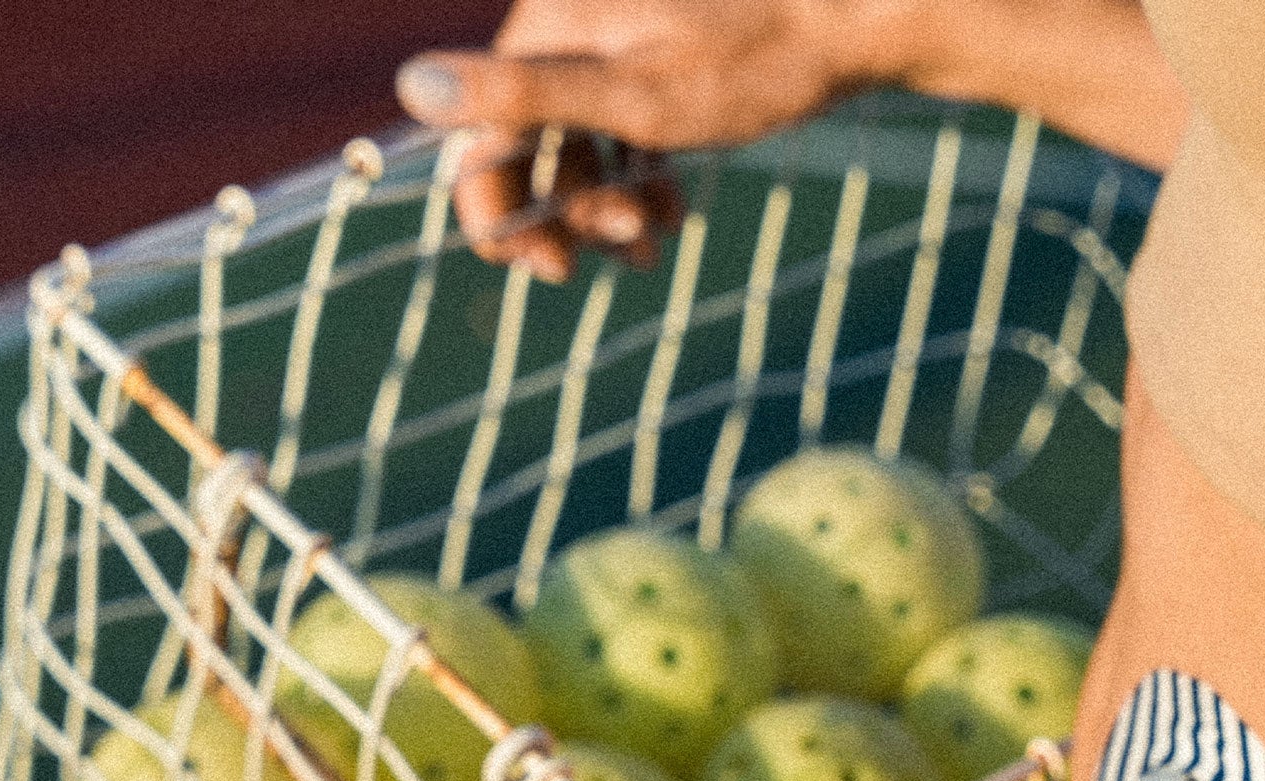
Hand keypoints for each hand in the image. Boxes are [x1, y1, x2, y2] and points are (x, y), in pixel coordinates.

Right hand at [396, 0, 938, 281]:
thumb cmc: (752, 59)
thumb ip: (525, 96)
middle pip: (532, 145)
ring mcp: (616, 45)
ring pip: (581, 145)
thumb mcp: (635, 94)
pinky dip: (637, 179)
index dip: (497, 211)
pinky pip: (622, 132)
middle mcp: (569, 31)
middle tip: (622, 257)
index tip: (544, 271)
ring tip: (655, 240)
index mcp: (547, 32)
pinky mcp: (659, 60)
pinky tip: (670, 217)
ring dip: (606, 205)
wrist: (853, 18)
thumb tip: (411, 85)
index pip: (482, 135)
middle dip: (567, 212)